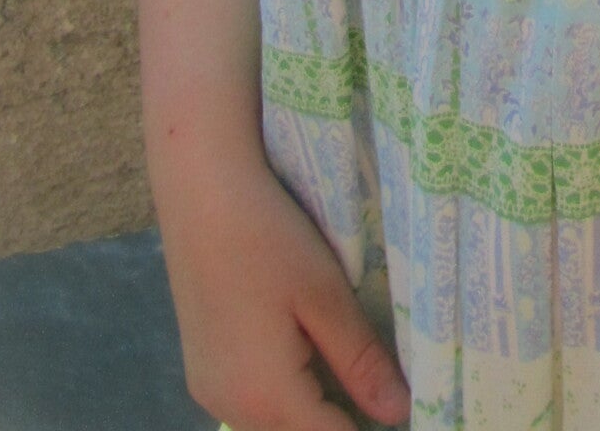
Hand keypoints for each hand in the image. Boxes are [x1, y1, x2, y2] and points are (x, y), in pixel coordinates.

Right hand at [160, 157, 410, 430]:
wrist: (200, 191)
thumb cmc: (268, 237)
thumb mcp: (326, 297)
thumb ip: (362, 362)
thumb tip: (398, 413)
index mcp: (266, 397)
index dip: (370, 426)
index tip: (400, 402)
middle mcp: (229, 407)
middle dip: (338, 419)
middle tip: (376, 378)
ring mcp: (208, 389)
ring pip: (272, 423)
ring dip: (310, 408)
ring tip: (344, 362)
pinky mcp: (199, 367)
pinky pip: (249, 401)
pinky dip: (282, 392)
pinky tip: (301, 350)